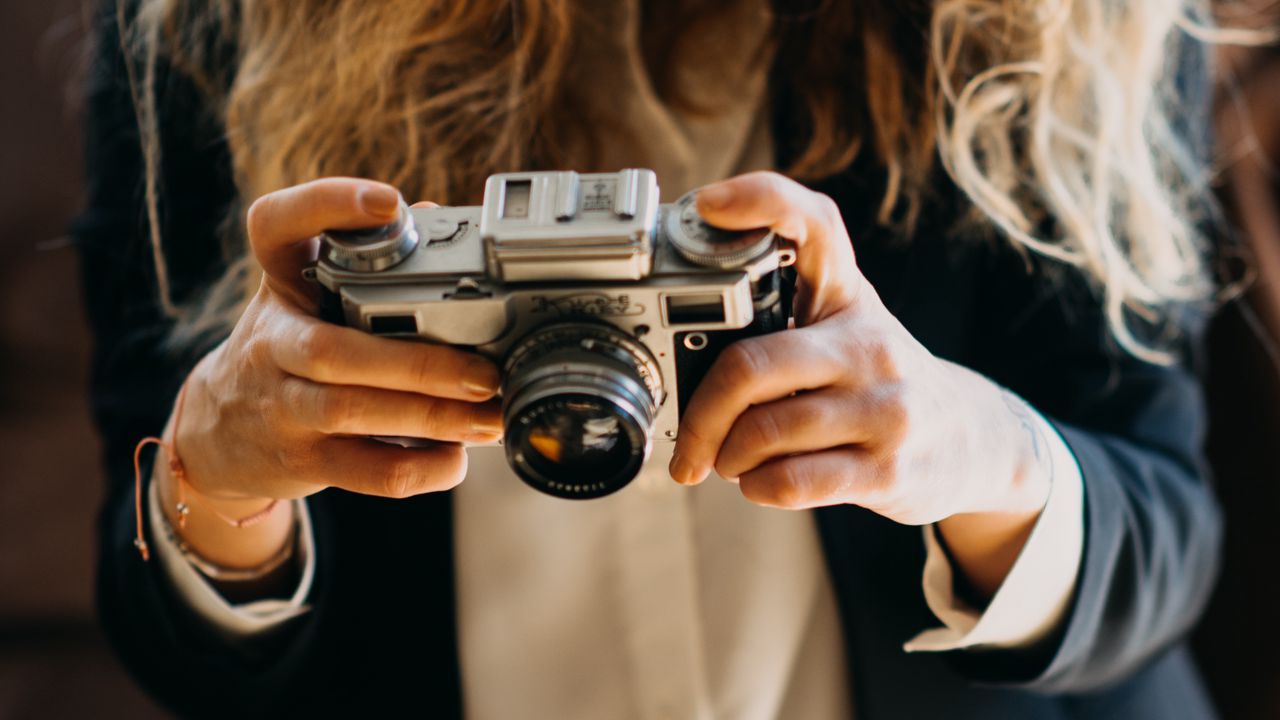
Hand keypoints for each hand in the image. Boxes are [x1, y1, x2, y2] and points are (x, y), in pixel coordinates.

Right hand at [160, 178, 500, 567]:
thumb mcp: (309, 293)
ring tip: (491, 418)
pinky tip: (456, 457)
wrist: (219, 432)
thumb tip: (439, 216)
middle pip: (337, 351)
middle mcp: (273, 340)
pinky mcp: (301, 460)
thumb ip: (369, 259)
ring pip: (355, 412)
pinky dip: (420, 468)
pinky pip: (366, 470)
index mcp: (281, 282)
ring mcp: (282, 404)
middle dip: (420, 364)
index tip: (390, 202)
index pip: (277, 225)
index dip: (327, 205)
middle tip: (486, 373)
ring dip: (434, 418)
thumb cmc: (289, 347)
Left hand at [668, 171, 1052, 595]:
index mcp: (848, 295)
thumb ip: (780, 306)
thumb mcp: (846, 321)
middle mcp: (868, 343)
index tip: (709, 206)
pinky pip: (791, 481)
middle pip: (750, 365)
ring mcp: (884, 408)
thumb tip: (676, 325)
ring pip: (763, 432)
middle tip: (688, 441)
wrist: (974, 440)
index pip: (812, 224)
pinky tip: (761, 480)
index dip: (757, 201)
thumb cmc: (878, 376)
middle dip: (701, 414)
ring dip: (728, 456)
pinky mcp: (888, 470)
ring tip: (731, 459)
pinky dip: (757, 487)